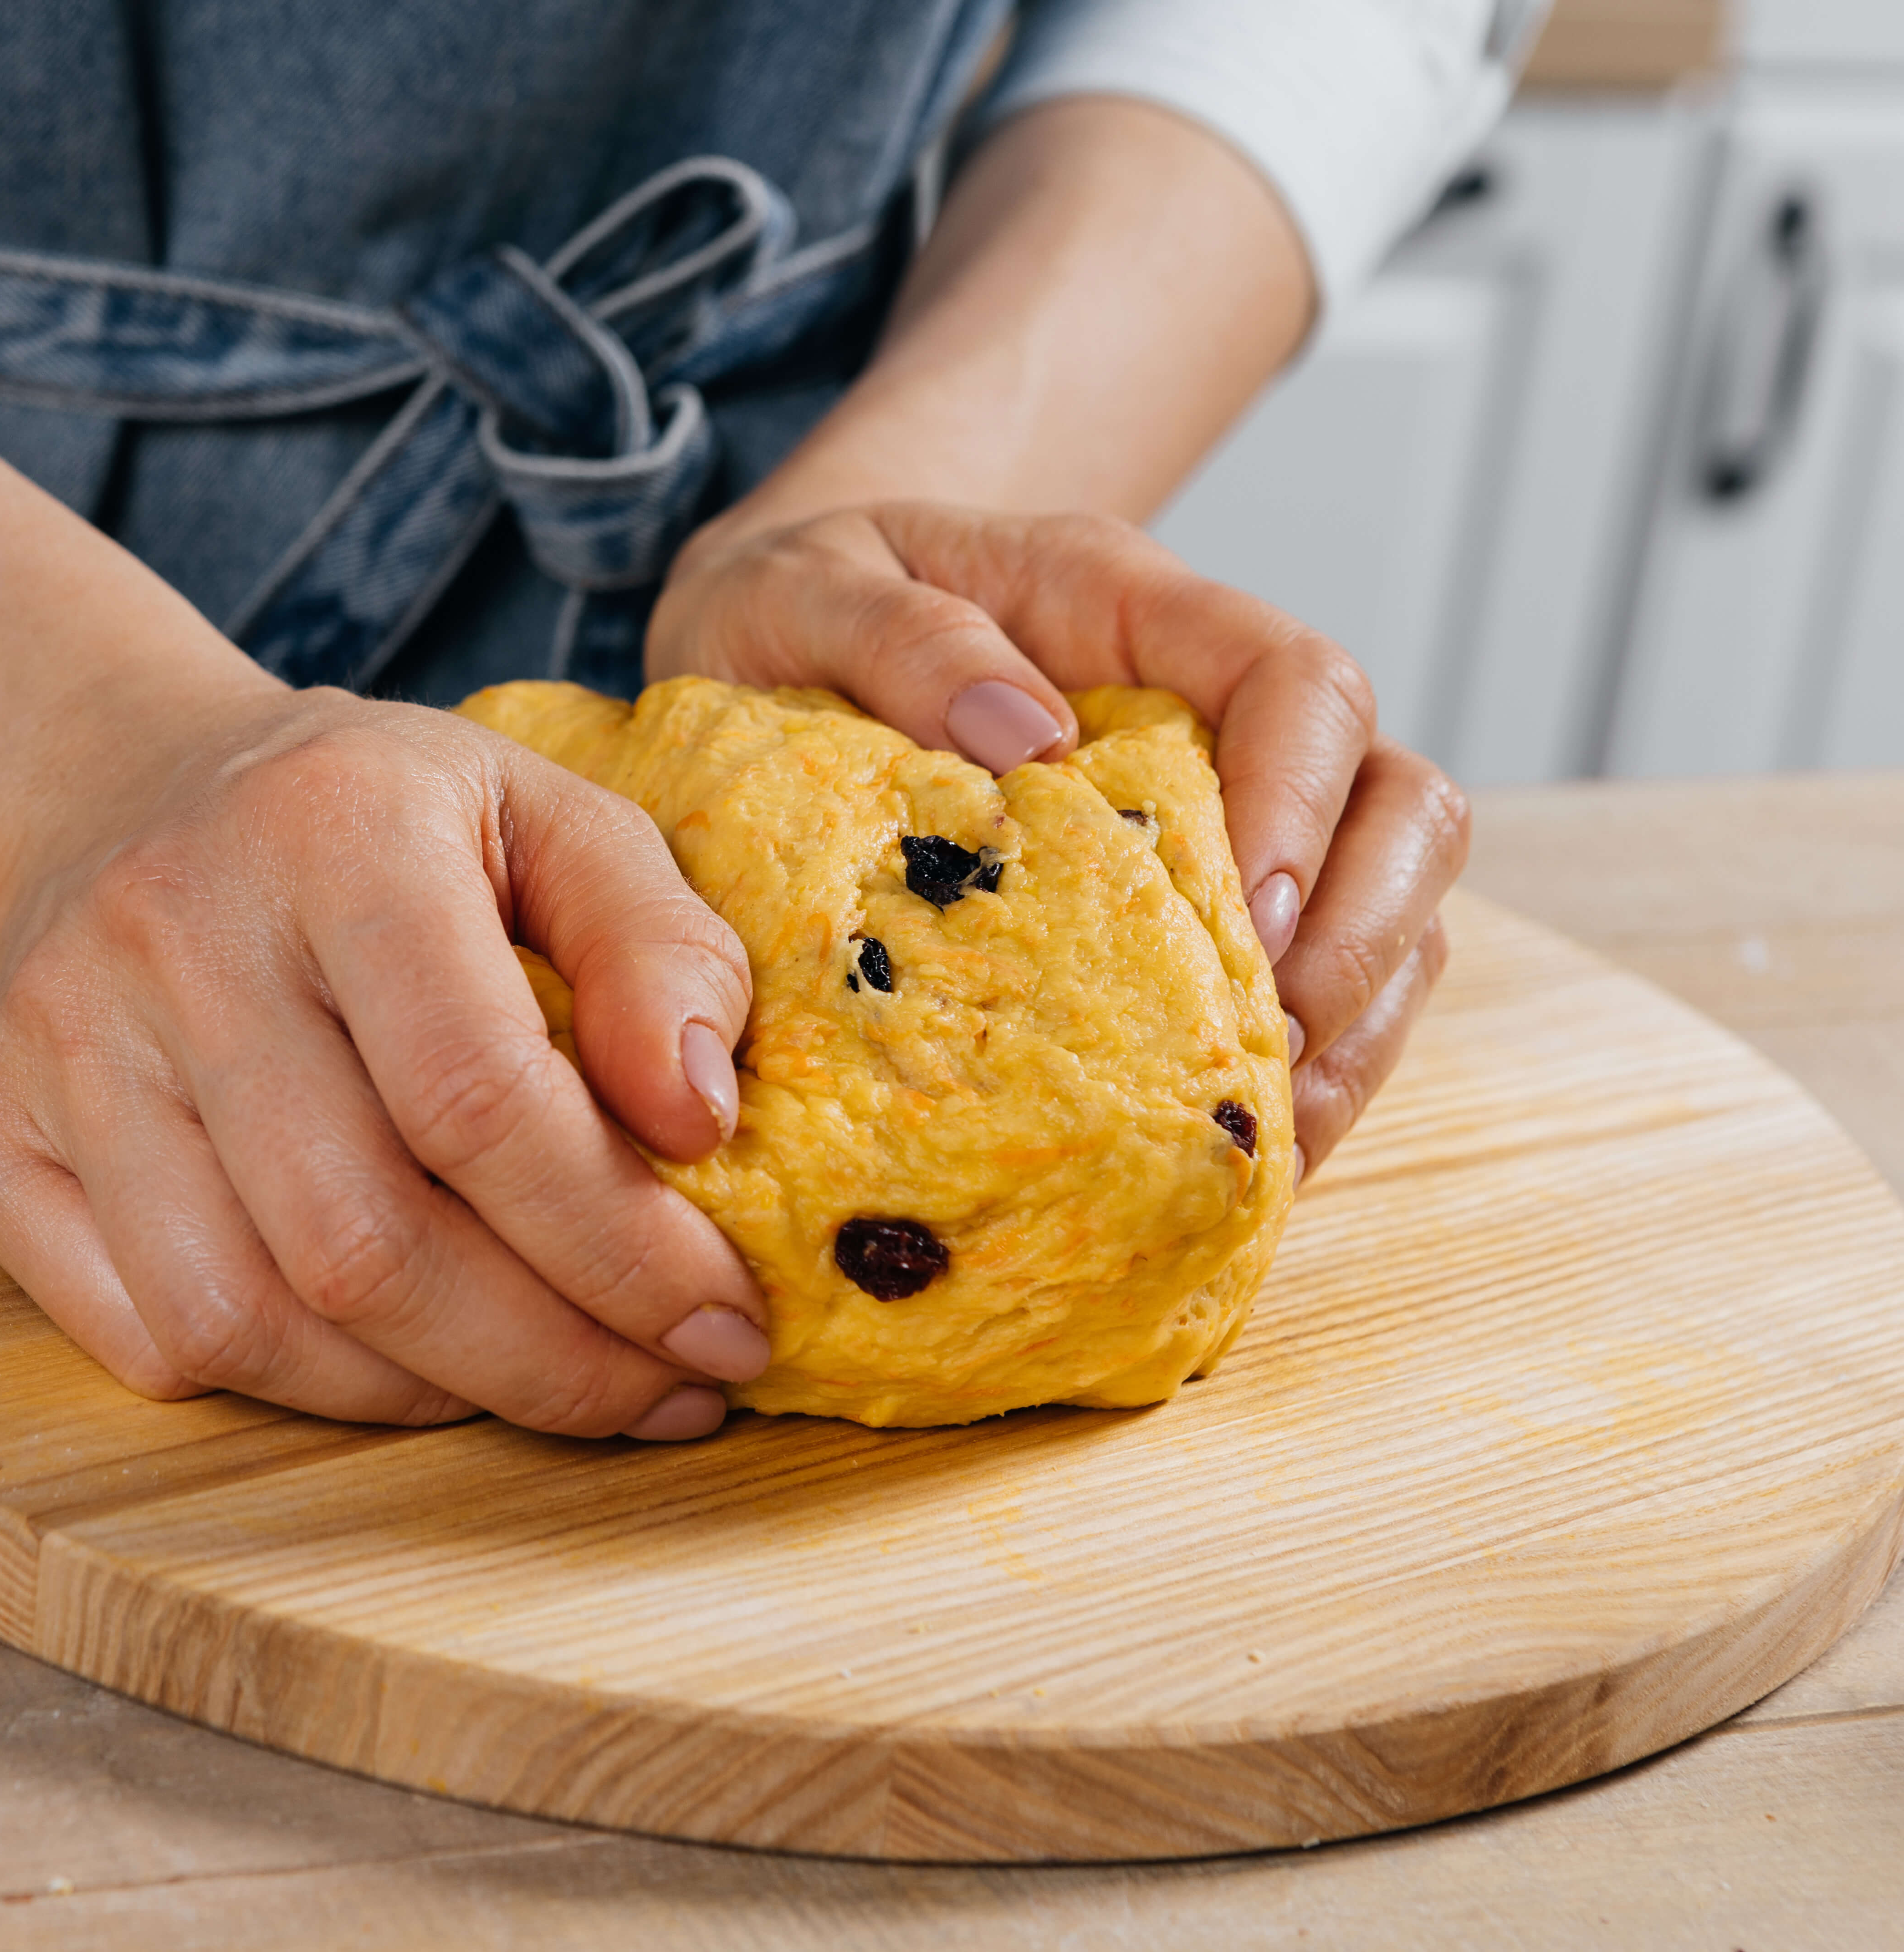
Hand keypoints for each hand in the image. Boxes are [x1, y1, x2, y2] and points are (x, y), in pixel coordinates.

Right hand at [0, 686, 778, 1438]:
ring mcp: (56, 1045)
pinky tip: (399, 1356)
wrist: (126, 794)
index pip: (479, 1097)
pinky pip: (147, 1339)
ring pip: (248, 1317)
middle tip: (668, 1389)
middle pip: (364, 1238)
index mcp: (330, 829)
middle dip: (549, 1358)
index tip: (728, 1321)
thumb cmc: (377, 829)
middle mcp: (168, 932)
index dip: (621, 1247)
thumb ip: (657, 943)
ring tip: (549, 1378)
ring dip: (430, 1394)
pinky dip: (294, 1383)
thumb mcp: (548, 816)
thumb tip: (702, 1112)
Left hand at [649, 501, 1467, 1171]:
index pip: (1298, 684)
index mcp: (1138, 611)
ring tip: (1263, 1139)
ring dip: (1352, 1032)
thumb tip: (1029, 733)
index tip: (1253, 919)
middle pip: (1396, 807)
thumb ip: (904, 638)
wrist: (761, 645)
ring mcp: (1227, 818)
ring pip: (1388, 914)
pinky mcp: (1191, 915)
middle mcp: (1214, 712)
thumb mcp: (807, 591)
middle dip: (1364, 944)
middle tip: (1267, 1059)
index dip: (1308, 799)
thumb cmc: (794, 607)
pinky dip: (1296, 1078)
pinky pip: (1305, 994)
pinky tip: (1230, 1154)